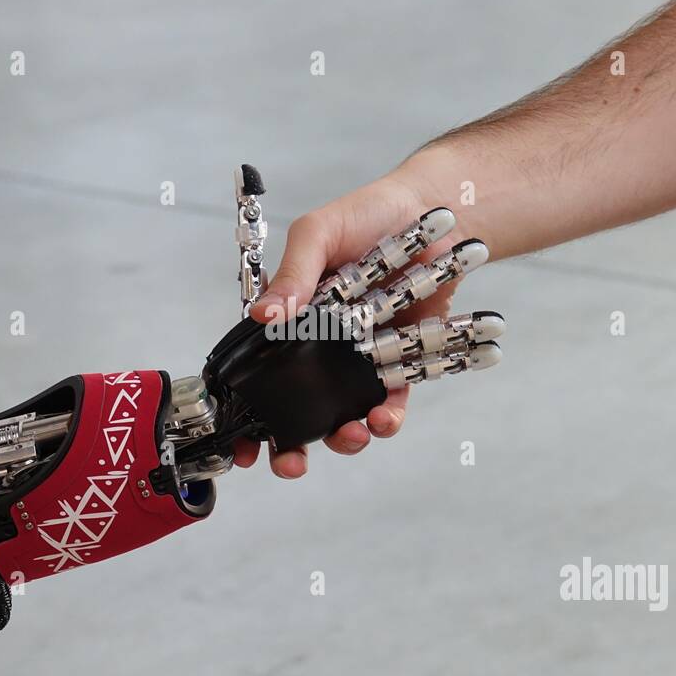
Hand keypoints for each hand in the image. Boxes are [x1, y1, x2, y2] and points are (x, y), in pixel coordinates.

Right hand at [235, 170, 474, 477]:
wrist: (433, 213)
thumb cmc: (364, 214)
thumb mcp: (319, 234)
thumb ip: (293, 273)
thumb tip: (262, 314)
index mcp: (290, 320)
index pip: (256, 373)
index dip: (244, 414)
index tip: (242, 448)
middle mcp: (319, 346)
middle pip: (295, 408)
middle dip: (289, 446)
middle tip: (291, 463)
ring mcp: (359, 357)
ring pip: (343, 412)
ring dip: (343, 436)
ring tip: (352, 434)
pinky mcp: (400, 359)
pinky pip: (392, 398)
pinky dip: (389, 415)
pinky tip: (386, 418)